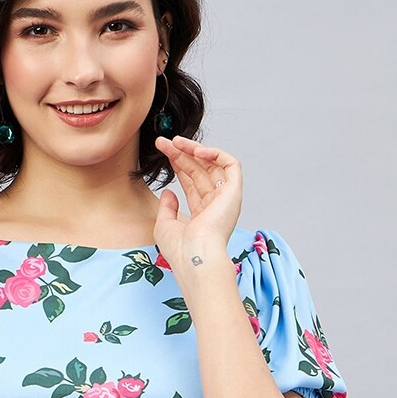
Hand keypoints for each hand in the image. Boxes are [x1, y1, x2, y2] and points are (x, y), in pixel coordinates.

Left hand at [152, 135, 242, 271]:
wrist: (194, 256)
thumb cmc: (179, 248)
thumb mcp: (164, 225)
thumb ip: (167, 207)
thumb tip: (169, 191)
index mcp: (202, 215)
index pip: (191, 182)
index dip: (178, 165)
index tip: (163, 153)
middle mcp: (215, 205)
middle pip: (199, 171)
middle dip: (181, 154)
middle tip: (164, 142)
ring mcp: (225, 199)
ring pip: (212, 165)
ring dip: (194, 150)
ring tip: (175, 141)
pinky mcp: (233, 192)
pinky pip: (231, 164)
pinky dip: (216, 153)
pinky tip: (196, 150)